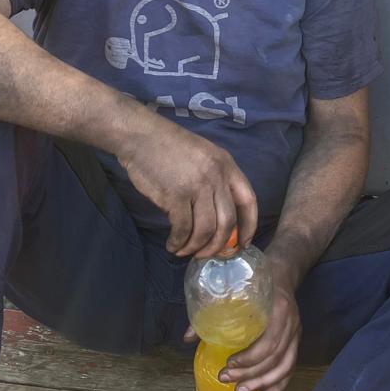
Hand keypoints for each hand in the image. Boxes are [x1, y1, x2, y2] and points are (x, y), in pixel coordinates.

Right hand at [118, 120, 256, 257]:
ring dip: (196, 247)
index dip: (249, 225)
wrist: (140, 136)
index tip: (243, 243)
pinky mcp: (176, 195)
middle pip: (228, 221)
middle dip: (218, 244)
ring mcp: (197, 185)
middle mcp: (216, 175)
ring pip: (206, 229)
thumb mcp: (203, 155)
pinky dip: (179, 242)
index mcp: (226, 164)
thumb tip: (219, 216)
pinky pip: (183, 229)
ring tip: (185, 251)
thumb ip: (215, 179)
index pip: (249, 200)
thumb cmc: (169, 146)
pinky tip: (173, 245)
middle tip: (207, 254)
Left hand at [191, 270, 301, 390]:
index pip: (269, 341)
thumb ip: (212, 311)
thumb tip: (188, 338)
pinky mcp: (296, 341)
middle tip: (227, 379)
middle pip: (274, 358)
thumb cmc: (256, 282)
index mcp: (279, 309)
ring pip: (284, 366)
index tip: (228, 362)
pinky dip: (278, 384)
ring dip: (262, 383)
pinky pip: (290, 367)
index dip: (249, 358)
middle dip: (250, 374)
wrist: (282, 273)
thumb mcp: (236, 289)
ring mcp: (295, 334)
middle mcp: (291, 323)